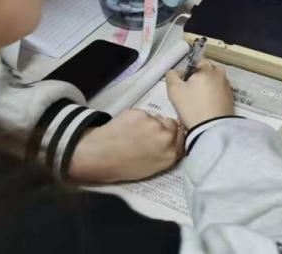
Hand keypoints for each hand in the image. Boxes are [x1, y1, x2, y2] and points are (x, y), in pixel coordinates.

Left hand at [67, 108, 183, 183]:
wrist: (98, 156)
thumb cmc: (123, 167)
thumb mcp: (151, 168)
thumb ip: (166, 153)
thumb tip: (171, 141)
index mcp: (170, 155)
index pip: (182, 139)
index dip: (174, 137)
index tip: (166, 138)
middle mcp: (166, 137)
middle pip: (173, 124)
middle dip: (164, 128)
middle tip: (148, 135)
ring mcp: (153, 123)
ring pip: (157, 118)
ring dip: (149, 123)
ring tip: (134, 133)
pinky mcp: (140, 113)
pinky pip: (143, 113)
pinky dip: (136, 118)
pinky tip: (126, 127)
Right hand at [166, 57, 234, 128]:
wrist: (212, 129)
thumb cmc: (193, 108)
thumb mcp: (174, 90)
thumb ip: (172, 75)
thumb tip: (176, 72)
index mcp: (207, 67)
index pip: (194, 61)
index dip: (186, 73)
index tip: (183, 86)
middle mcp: (220, 73)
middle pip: (203, 72)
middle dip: (195, 81)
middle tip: (189, 96)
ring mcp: (227, 85)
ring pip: (210, 82)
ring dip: (203, 89)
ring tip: (197, 104)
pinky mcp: (231, 97)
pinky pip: (217, 92)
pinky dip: (211, 97)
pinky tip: (205, 108)